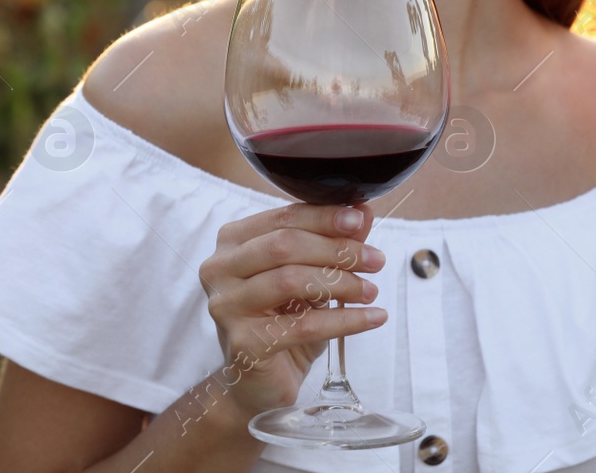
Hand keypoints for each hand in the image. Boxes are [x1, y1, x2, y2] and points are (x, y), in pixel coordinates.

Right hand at [197, 201, 386, 419]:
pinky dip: (345, 319)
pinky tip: (371, 318)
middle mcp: (220, 269)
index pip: (283, 217)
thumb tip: (363, 211)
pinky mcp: (243, 343)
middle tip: (375, 260)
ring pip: (291, 281)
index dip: (325, 217)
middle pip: (285, 245)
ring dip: (342, 283)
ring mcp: (227, 306)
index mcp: (232, 242)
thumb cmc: (282, 322)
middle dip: (337, 250)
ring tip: (371, 291)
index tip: (361, 220)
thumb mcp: (309, 276)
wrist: (257, 383)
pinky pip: (304, 325)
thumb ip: (331, 242)